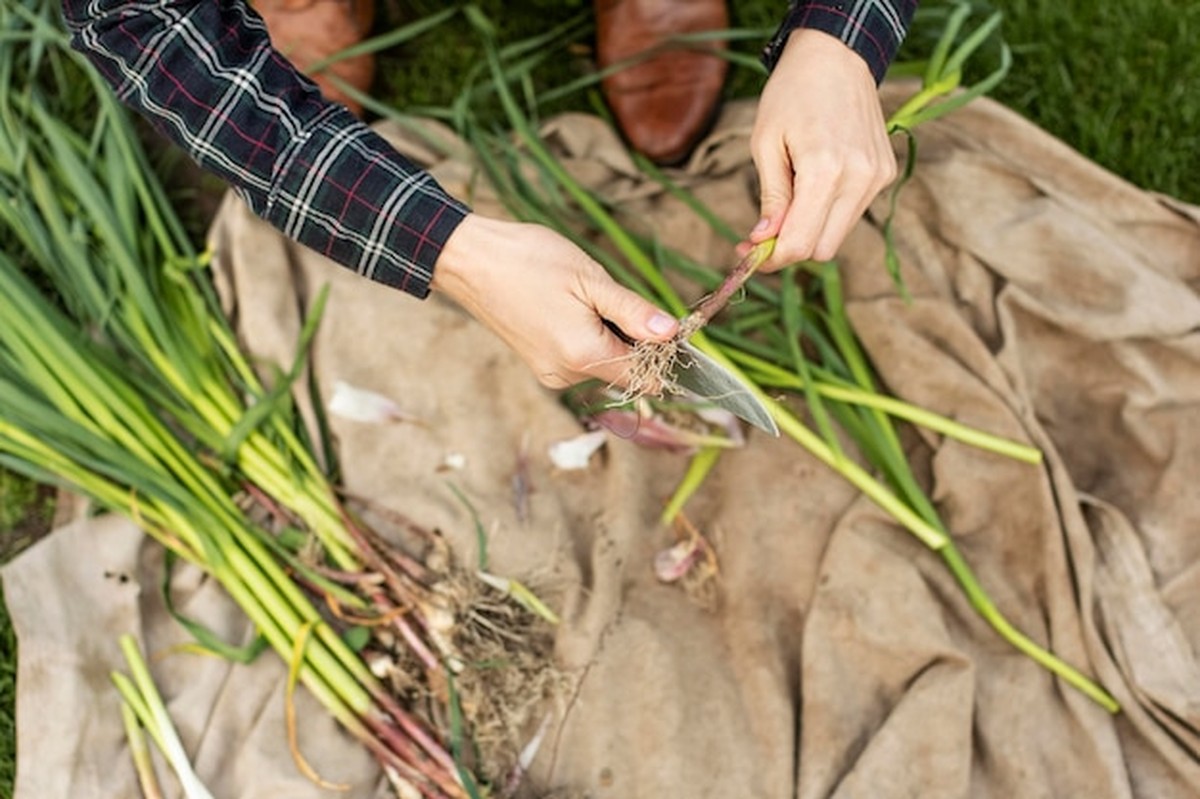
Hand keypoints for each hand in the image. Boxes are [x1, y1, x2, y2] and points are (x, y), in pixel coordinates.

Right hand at [431, 215, 678, 389]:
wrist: (471, 261)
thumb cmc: (529, 262)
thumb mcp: (590, 280)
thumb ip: (633, 312)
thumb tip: (671, 333)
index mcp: (584, 356)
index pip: (646, 376)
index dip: (664, 354)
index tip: (665, 323)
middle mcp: (567, 375)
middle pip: (626, 372)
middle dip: (635, 342)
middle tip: (615, 298)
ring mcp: (550, 373)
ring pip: (603, 365)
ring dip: (610, 338)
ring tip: (585, 298)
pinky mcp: (540, 364)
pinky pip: (580, 360)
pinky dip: (588, 339)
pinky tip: (571, 308)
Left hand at [744, 29, 896, 269]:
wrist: (836, 56)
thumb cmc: (791, 94)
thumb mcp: (766, 144)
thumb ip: (771, 197)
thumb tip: (764, 239)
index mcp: (825, 171)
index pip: (801, 244)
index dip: (772, 258)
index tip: (749, 252)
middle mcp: (859, 179)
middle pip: (822, 249)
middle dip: (790, 248)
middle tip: (763, 233)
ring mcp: (877, 177)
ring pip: (838, 234)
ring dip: (810, 229)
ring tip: (789, 199)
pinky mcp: (885, 173)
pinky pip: (852, 212)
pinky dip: (829, 211)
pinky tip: (815, 182)